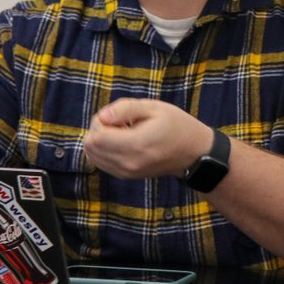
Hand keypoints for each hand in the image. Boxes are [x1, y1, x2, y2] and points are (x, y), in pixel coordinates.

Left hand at [83, 98, 215, 178]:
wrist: (193, 152)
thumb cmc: (176, 125)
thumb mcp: (154, 108)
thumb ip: (126, 108)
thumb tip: (102, 116)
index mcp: (135, 144)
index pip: (96, 137)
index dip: (100, 120)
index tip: (119, 115)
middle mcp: (127, 163)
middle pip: (90, 147)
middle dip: (98, 130)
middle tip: (120, 122)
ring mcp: (126, 172)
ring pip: (92, 156)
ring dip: (100, 141)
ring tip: (122, 132)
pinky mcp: (126, 176)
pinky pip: (101, 163)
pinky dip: (105, 150)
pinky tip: (122, 142)